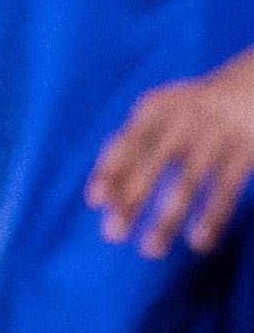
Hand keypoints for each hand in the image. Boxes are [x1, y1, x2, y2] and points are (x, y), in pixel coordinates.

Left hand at [87, 57, 253, 256]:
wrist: (253, 83)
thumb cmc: (195, 105)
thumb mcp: (164, 108)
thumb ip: (134, 140)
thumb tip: (100, 190)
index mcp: (155, 108)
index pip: (125, 142)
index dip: (109, 170)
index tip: (94, 201)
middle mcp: (182, 119)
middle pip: (150, 165)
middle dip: (130, 199)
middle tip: (112, 234)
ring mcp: (215, 135)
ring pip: (187, 184)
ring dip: (166, 218)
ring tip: (150, 250)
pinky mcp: (246, 150)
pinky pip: (225, 189)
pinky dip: (212, 216)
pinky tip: (198, 242)